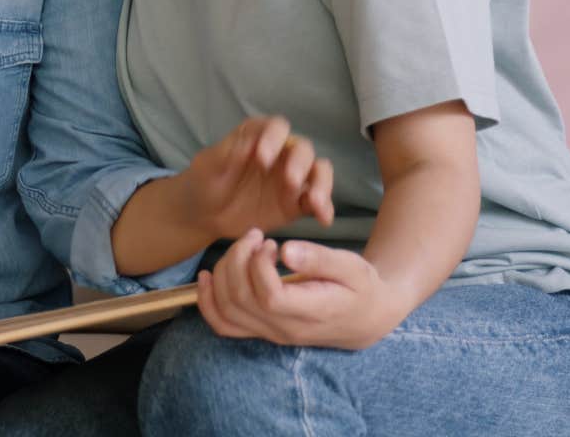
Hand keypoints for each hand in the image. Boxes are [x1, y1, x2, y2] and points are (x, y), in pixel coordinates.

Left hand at [183, 116, 334, 240]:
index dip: (274, 139)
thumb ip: (230, 151)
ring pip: (318, 172)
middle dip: (299, 163)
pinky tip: (324, 220)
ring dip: (321, 184)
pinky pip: (317, 201)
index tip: (261, 159)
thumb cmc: (204, 181)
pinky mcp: (297, 203)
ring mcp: (292, 178)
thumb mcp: (209, 164)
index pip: (276, 127)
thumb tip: (254, 141)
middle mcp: (281, 153)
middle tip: (289, 181)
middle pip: (303, 149)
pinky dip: (324, 208)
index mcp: (259, 137)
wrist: (204, 215)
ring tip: (314, 202)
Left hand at [195, 229, 407, 349]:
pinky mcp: (260, 331)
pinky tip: (205, 277)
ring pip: (227, 311)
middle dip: (238, 259)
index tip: (270, 243)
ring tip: (242, 248)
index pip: (269, 297)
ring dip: (222, 273)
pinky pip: (224, 325)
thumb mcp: (351, 266)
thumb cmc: (360, 287)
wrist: (364, 318)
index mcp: (310, 313)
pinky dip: (207, 302)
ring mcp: (270, 333)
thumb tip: (287, 251)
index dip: (259, 266)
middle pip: (241, 300)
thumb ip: (320, 258)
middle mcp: (285, 329)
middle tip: (254, 236)